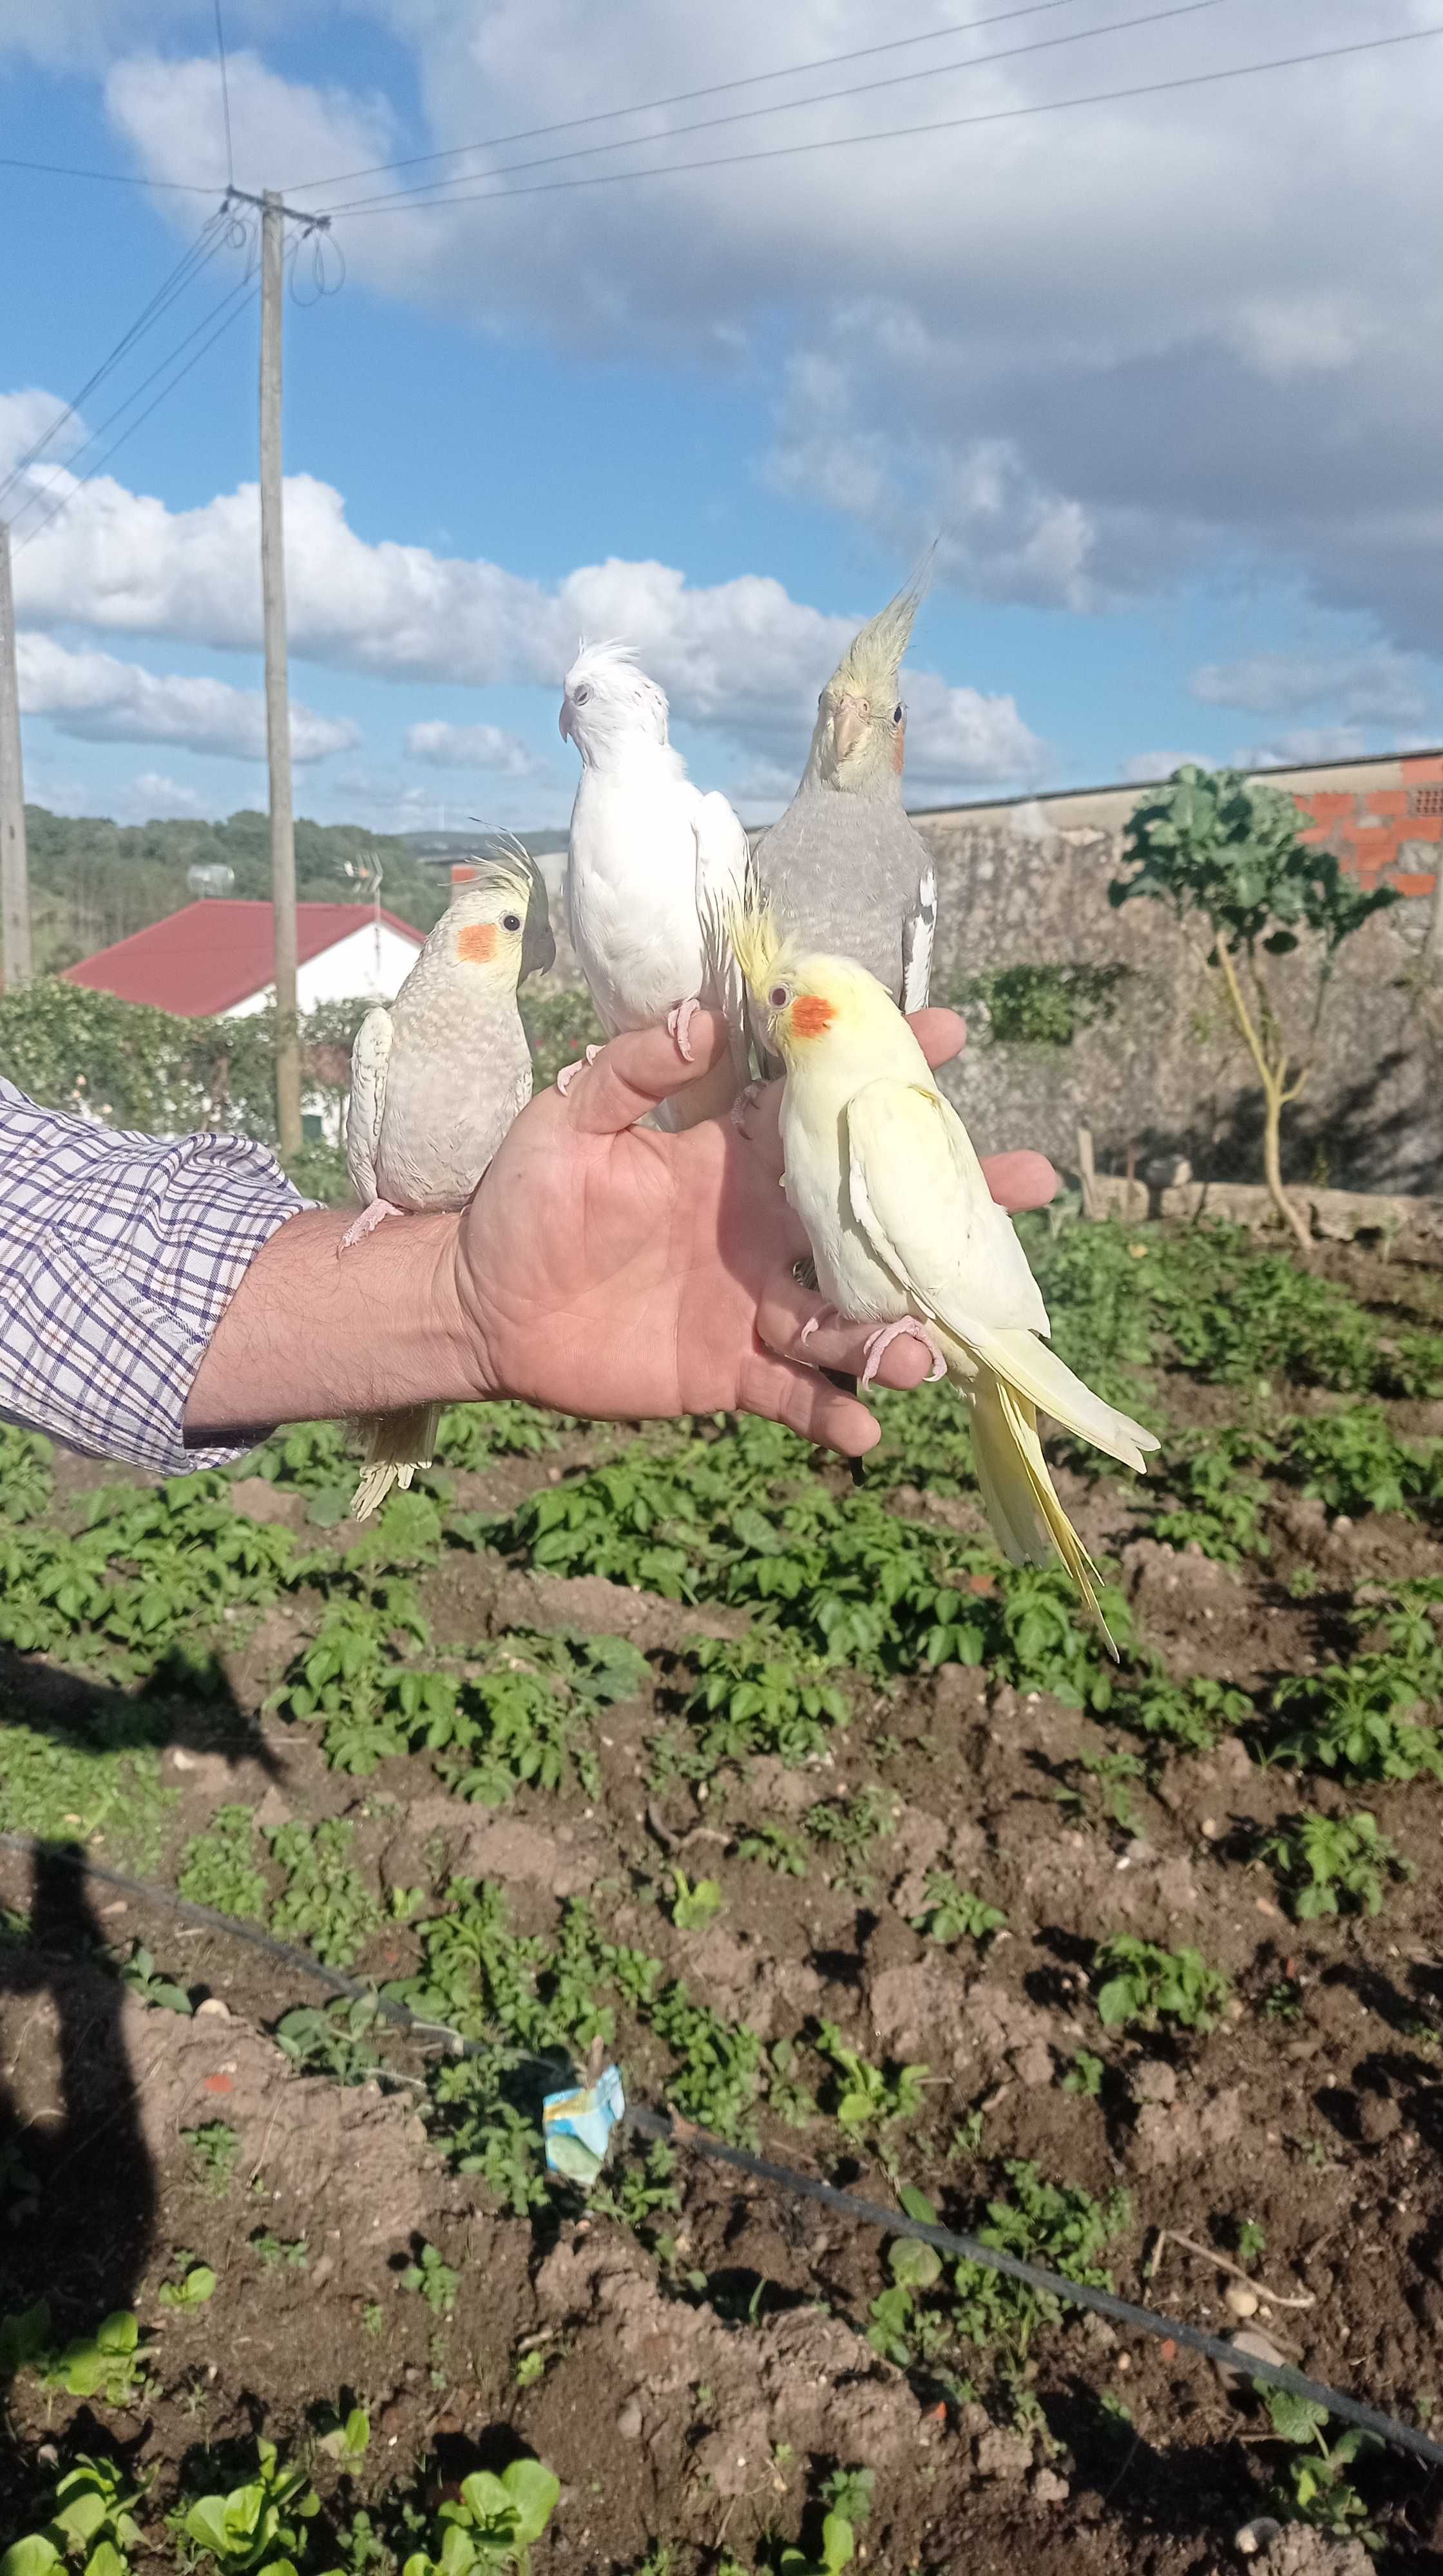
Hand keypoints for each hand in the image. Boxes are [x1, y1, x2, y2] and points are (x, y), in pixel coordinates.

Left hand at [455, 1007, 1055, 1457]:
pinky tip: (866, 1431)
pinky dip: (835, 1414)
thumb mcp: (569, 1118)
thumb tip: (703, 1018)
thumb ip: (633, 1070)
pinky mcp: (734, 1371)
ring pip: (854, 1315)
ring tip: (929, 1348)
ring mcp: (760, 1303)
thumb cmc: (523, 1199)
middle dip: (954, 1202)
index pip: (826, 1104)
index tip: (950, 1034)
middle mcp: (769, 1227)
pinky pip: (799, 1394)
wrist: (480, 1308)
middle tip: (1027, 1183)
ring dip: (900, 1330)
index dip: (886, 1068)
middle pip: (877, 1215)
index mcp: (738, 1154)